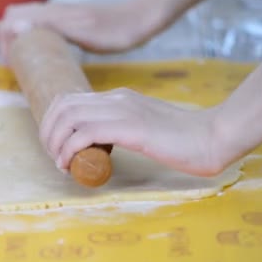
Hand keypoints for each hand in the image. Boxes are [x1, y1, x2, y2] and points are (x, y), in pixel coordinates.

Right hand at [0, 1, 163, 57]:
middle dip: (9, 41)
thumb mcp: (81, 32)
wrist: (141, 21)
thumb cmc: (114, 31)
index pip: (10, 19)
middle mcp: (53, 12)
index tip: (12, 63)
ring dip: (22, 41)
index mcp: (51, 14)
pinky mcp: (72, 22)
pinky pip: (44, 28)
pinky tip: (48, 56)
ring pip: (29, 24)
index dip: (3, 40)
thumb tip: (13, 26)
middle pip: (15, 20)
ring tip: (29, 65)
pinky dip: (36, 40)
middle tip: (18, 66)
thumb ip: (50, 26)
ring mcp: (62, 16)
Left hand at [39, 88, 227, 176]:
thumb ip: (125, 128)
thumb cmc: (185, 140)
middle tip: (54, 156)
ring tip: (60, 162)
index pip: (70, 99)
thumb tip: (103, 145)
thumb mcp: (146, 128)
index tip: (55, 146)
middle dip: (48, 131)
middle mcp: (117, 98)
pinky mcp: (131, 126)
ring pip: (69, 116)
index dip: (53, 122)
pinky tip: (71, 164)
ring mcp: (124, 109)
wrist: (213, 137)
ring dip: (55, 141)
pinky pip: (86, 132)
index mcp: (120, 97)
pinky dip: (70, 149)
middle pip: (62, 104)